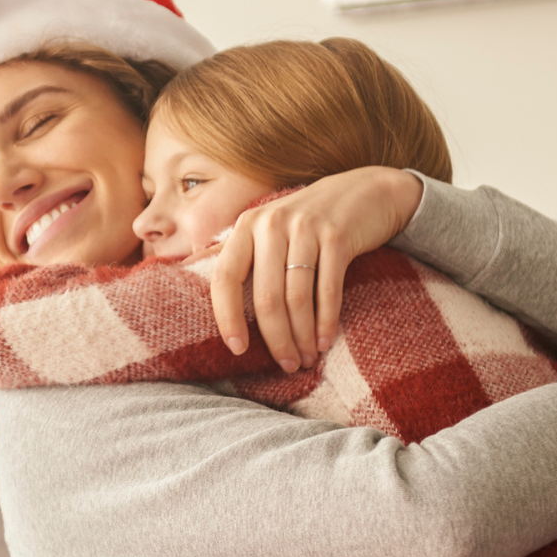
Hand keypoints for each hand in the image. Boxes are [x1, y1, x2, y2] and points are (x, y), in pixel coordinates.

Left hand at [210, 167, 422, 371]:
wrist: (365, 191)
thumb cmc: (309, 221)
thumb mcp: (270, 227)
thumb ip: (239, 251)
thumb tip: (191, 276)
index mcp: (247, 226)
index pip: (225, 277)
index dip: (227, 317)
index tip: (237, 349)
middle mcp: (272, 224)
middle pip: (266, 296)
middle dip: (276, 338)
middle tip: (286, 365)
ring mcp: (306, 228)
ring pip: (297, 298)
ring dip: (303, 336)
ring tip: (307, 358)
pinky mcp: (337, 236)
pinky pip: (328, 289)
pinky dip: (327, 321)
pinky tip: (326, 341)